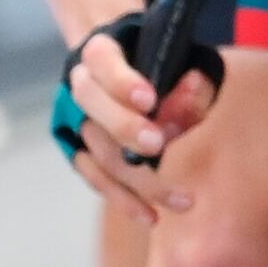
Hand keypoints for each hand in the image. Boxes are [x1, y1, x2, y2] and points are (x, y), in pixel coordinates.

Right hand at [61, 20, 216, 223]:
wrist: (133, 67)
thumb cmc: (165, 64)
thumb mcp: (184, 60)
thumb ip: (189, 80)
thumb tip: (189, 95)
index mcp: (102, 50)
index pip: (101, 59)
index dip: (121, 81)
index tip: (150, 99)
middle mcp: (82, 84)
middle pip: (90, 104)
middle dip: (124, 127)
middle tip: (157, 144)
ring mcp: (77, 120)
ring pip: (98, 149)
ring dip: (138, 178)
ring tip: (183, 200)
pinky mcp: (81, 151)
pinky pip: (96, 177)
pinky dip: (123, 198)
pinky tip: (151, 216)